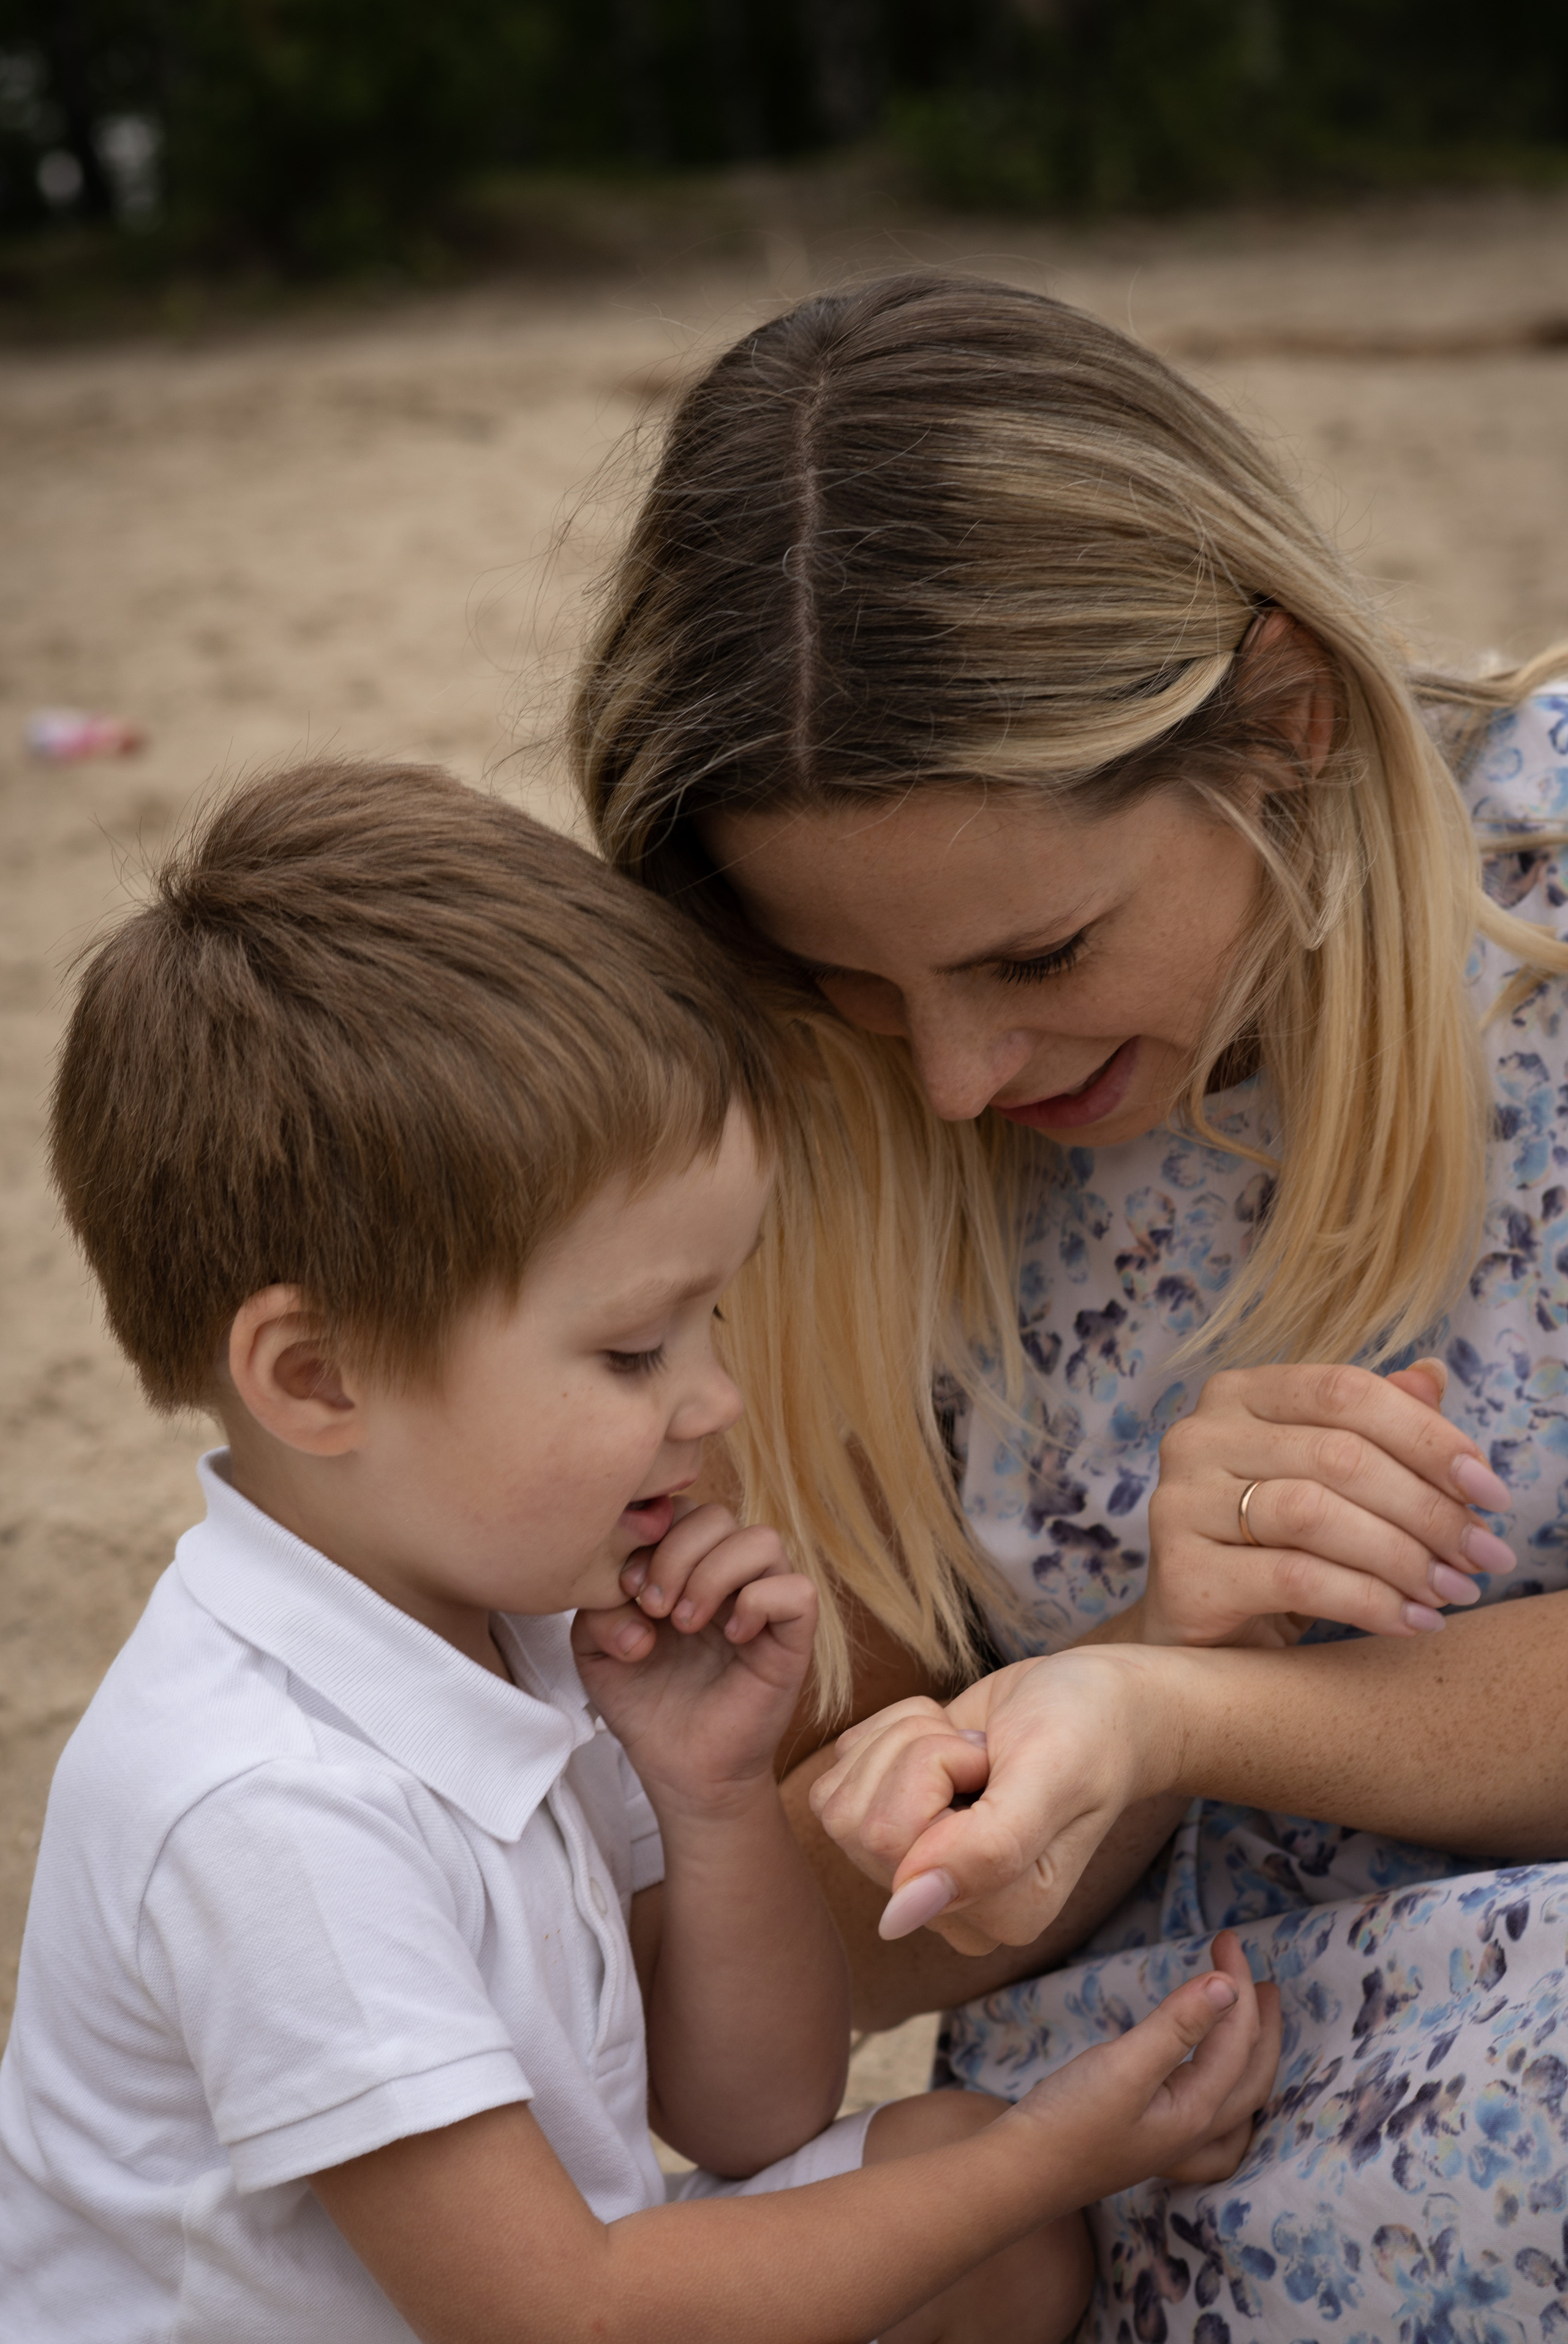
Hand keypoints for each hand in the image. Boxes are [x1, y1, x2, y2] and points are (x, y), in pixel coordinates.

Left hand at [573, 1505, 816, 1815]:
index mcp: (687, 1566)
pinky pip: (796, 1591)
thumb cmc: (646, 1704)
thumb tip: (634, 1596)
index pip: (679, 1509)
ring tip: (687, 1622)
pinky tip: (730, 1636)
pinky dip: (758, 1603)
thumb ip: (596, 1606)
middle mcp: (730, 1575)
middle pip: (718, 1513)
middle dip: (677, 1554)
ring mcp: (765, 1603)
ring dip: (714, 1574)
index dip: (649, 1536)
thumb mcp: (596, 1649)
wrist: (681, 1770)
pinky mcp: (793, 1639)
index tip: (626, 1589)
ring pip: (762, 1539)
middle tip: (654, 1608)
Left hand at [810, 1648, 1163, 1953]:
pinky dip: (887, 1734)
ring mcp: (914, 1876)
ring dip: (905, 1741)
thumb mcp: (1049, 1776)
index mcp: (1001, 1917)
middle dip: (920, 1752)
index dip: (940, 1769)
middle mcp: (950, 1911)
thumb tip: (895, 1918)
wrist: (1089, 1698)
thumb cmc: (1084, 1730)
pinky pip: (837, 1779)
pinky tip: (944, 1740)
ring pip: (842, 1801)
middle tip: (982, 1750)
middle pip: (861, 1825)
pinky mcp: (889, 1830)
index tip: (996, 1760)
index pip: (897, 1844)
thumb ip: (987, 1850)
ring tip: (970, 1747)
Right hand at [1008, 1931, 1280, 2196]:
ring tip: (1254, 2021)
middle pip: (1252, 2073)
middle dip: (1260, 2020)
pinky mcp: (1155, 2146)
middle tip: (1263, 1978)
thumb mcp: (1123, 2066)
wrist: (1021, 2174)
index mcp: (1197, 2110)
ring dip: (1254, 2056)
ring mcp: (1178, 2146)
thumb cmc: (1069, 2120)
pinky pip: (1219, 2130)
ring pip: (1240, 2101)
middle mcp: (1197, 2133)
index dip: (1237, 1985)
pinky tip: (1222, 2098)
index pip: (1236, 2039)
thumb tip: (1228, 1986)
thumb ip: (1177, 2025)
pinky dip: (1233, 2104)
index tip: (1227, 1939)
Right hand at [1140, 1356, 1514, 1649]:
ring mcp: (1180, 1502)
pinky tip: (1411, 1621)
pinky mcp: (1182, 1573)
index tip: (1491, 1489)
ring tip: (1453, 1591)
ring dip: (1403, 1557)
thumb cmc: (1272, 1545)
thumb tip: (1434, 1375)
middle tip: (1485, 1555)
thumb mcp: (1324, 1479)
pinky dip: (1368, 1601)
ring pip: (1314, 1514)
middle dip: (1429, 1509)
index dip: (1427, 1435)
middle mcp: (1198, 1436)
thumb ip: (1371, 1425)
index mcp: (1237, 1394)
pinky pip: (1294, 1578)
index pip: (1343, 1391)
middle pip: (1338, 1455)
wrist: (1203, 1628)